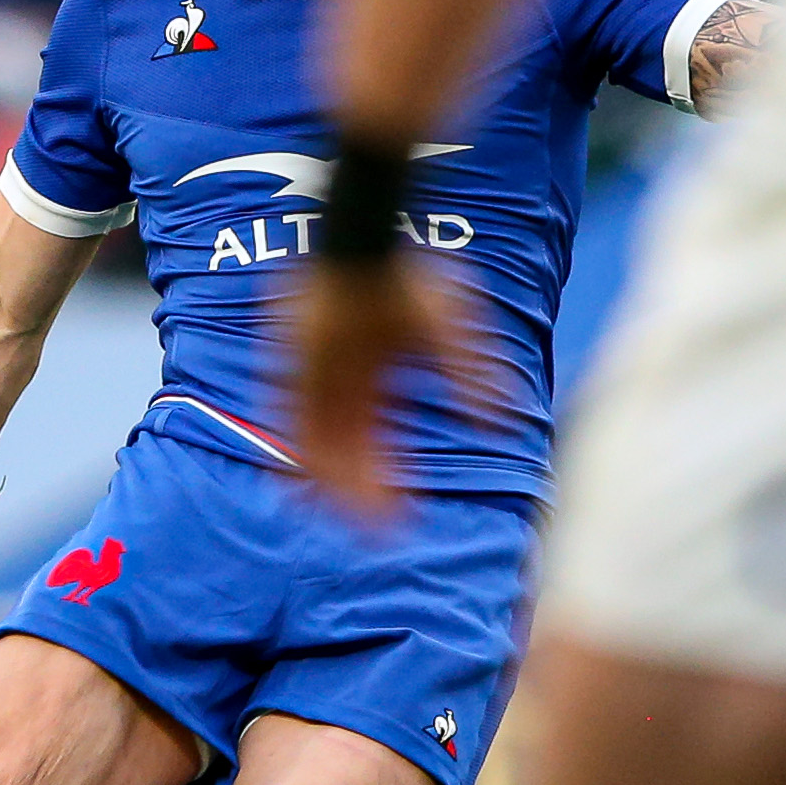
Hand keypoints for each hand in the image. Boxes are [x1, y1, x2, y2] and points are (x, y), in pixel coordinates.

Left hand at [289, 259, 491, 517]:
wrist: (363, 249)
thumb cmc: (409, 281)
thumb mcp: (451, 332)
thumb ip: (472, 377)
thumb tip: (499, 426)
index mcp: (376, 377)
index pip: (379, 442)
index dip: (388, 480)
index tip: (404, 516)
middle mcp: (341, 384)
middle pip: (347, 452)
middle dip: (362, 494)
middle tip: (379, 535)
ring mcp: (312, 377)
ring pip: (317, 446)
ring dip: (333, 485)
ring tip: (352, 521)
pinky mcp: (289, 368)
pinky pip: (287, 423)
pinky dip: (294, 457)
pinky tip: (303, 492)